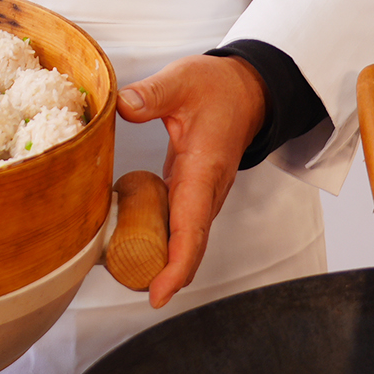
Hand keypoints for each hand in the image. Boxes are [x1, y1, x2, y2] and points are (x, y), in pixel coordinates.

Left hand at [115, 55, 267, 307]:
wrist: (249, 90)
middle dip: (164, 275)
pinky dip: (162, 240)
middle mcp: (208, 190)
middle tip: (129, 289)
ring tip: (125, 273)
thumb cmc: (219, 87)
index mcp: (204, 169)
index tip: (157, 294)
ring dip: (162, 260)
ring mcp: (203, 194)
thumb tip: (124, 106)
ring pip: (186, 239)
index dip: (175, 265)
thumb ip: (152, 93)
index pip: (192, 228)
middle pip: (190, 246)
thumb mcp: (183, 80)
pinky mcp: (195, 191)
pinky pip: (181, 225)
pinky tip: (135, 242)